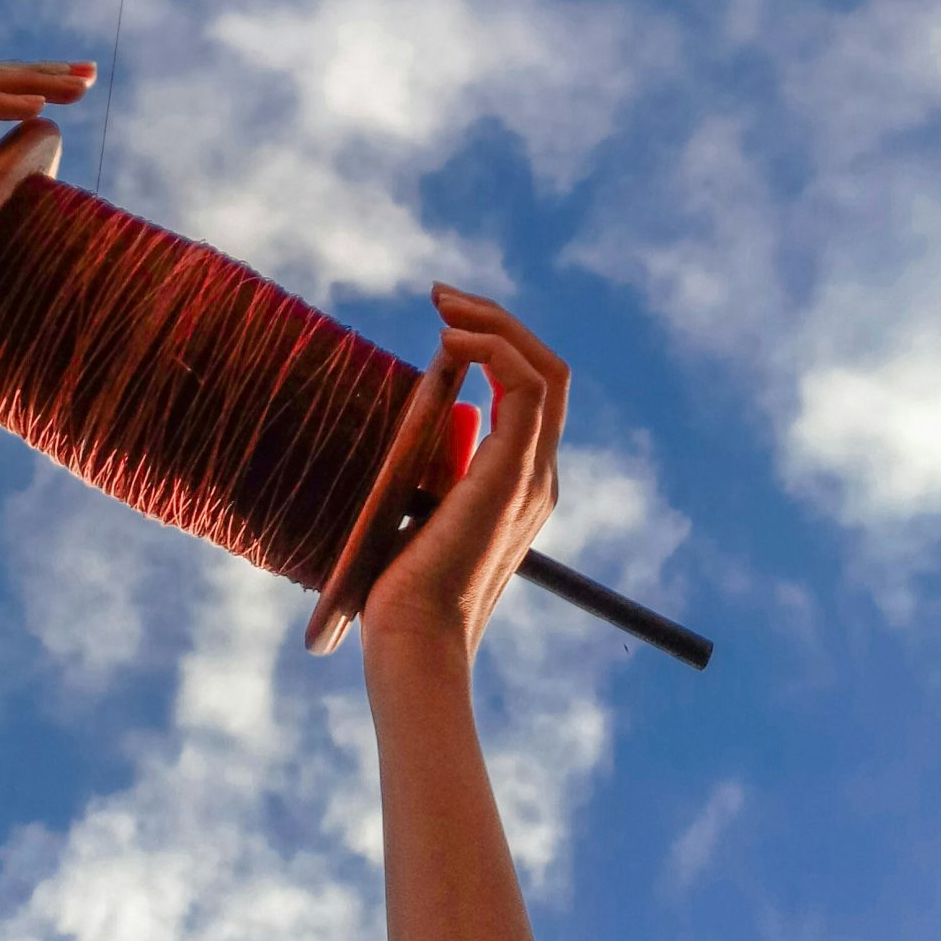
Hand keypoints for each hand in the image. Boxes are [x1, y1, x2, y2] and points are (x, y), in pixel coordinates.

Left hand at [361, 285, 568, 674]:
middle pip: (546, 369)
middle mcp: (538, 479)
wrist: (413, 643)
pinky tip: (449, 343)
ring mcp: (532, 476)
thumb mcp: (411, 512)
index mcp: (519, 488)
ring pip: (544, 367)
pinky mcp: (514, 474)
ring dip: (494, 323)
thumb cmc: (398, 591)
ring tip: (443, 306)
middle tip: (440, 297)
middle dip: (496, 320)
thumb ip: (419, 472)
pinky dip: (492, 348)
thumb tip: (393, 427)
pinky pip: (526, 384)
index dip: (494, 344)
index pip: (530, 393)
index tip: (442, 321)